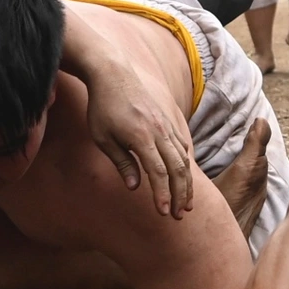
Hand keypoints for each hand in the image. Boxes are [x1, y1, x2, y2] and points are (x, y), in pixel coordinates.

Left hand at [83, 57, 195, 216]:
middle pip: (178, 169)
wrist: (112, 72)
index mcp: (142, 137)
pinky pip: (182, 146)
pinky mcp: (167, 121)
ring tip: (187, 203)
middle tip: (180, 216)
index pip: (158, 173)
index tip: (164, 213)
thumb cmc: (102, 107)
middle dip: (181, 195)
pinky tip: (185, 178)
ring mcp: (166, 125)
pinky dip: (186, 165)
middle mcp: (159, 132)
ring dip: (187, 184)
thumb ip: (122, 163)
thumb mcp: (103, 138)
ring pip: (184, 159)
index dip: (163, 195)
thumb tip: (136, 187)